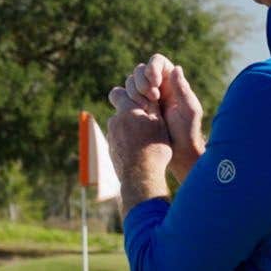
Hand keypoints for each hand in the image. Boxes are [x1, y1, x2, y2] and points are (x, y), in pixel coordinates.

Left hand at [105, 85, 172, 202]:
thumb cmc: (154, 148)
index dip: (127, 95)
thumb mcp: (159, 124)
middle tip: (146, 123)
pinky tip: (139, 151)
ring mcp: (110, 137)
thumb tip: (150, 94)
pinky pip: (119, 141)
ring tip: (144, 140)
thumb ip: (152, 106)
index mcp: (126, 112)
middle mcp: (114, 122)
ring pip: (120, 127)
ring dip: (129, 130)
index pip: (117, 93)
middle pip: (120, 112)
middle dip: (131, 114)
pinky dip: (127, 142)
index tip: (140, 102)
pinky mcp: (111, 150)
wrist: (141, 177)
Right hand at [123, 55, 204, 178]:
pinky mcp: (134, 108)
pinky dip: (124, 100)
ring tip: (145, 108)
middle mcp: (156, 86)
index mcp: (171, 81)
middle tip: (152, 98)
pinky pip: (122, 97)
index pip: (157, 62)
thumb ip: (182, 89)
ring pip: (129, 83)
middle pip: (140, 70)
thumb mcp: (189, 110)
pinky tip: (136, 112)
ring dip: (133, 92)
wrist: (177, 152)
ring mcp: (144, 97)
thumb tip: (176, 68)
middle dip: (142, 82)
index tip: (156, 82)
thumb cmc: (188, 131)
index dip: (153, 68)